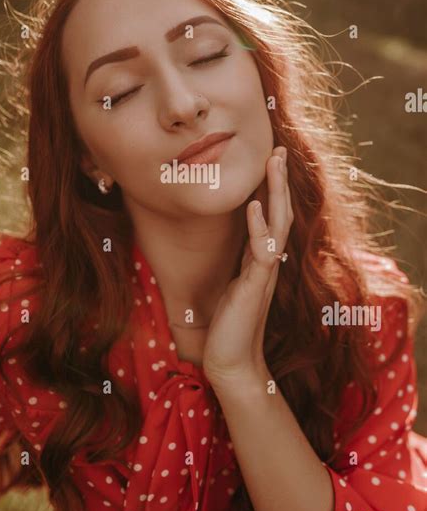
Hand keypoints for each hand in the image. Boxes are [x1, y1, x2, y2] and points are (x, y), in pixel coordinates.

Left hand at [202, 146, 293, 388]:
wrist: (231, 360)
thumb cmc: (230, 323)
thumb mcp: (235, 283)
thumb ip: (242, 261)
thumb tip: (242, 241)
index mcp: (262, 259)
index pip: (272, 215)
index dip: (273, 188)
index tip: (272, 160)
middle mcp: (268, 261)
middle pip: (281, 212)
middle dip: (279, 180)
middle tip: (279, 149)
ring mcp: (264, 272)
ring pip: (277, 224)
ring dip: (276, 192)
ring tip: (274, 163)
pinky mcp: (254, 285)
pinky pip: (260, 250)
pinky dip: (259, 226)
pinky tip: (255, 205)